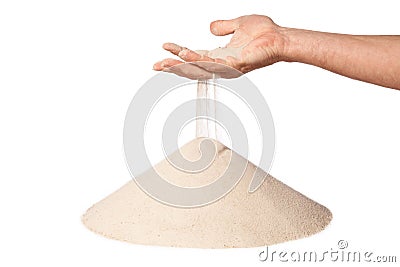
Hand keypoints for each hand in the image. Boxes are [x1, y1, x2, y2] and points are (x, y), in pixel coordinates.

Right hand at [153, 15, 286, 77]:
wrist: (280, 37)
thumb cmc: (264, 33)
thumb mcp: (238, 24)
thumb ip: (223, 27)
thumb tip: (211, 28)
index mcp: (220, 55)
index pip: (194, 56)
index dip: (179, 53)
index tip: (164, 47)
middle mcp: (221, 63)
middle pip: (192, 67)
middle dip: (173, 67)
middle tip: (156, 66)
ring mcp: (228, 66)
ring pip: (199, 67)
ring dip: (181, 64)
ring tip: (164, 62)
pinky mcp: (235, 65)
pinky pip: (213, 63)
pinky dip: (198, 60)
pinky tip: (185, 55)